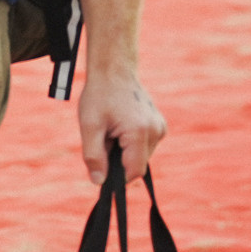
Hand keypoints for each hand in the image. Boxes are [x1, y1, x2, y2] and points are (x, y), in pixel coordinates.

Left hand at [77, 69, 165, 184]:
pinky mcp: (160, 125)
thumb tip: (98, 182)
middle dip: (119, 158)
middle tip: (105, 136)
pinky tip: (121, 124)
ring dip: (125, 149)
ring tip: (113, 127)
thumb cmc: (100, 95)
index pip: (134, 171)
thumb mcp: (89, 125)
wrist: (114, 70)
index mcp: (140, 132)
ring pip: (141, 155)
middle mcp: (156, 131)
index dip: (117, 175)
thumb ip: (94, 156)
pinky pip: (145, 145)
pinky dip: (132, 141)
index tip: (103, 164)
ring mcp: (160, 127)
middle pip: (137, 163)